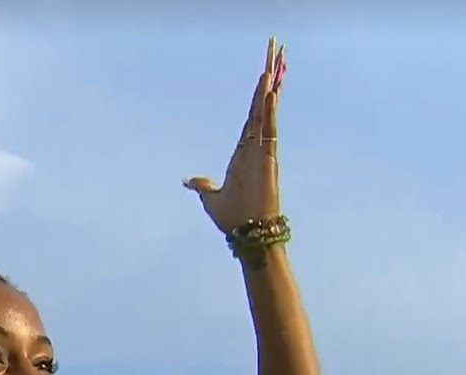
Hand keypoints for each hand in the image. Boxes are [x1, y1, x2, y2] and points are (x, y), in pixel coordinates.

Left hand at [184, 37, 286, 233]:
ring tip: (275, 60)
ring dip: (270, 86)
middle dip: (269, 77)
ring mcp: (263, 151)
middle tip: (276, 49)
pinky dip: (269, 110)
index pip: (252, 116)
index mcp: (243, 152)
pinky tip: (270, 92)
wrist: (245, 233)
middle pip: (263, 105)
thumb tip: (189, 181)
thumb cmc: (232, 218)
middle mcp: (256, 146)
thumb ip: (203, 186)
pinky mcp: (268, 158)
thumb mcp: (211, 197)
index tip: (265, 71)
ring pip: (268, 111)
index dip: (258, 95)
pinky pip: (269, 129)